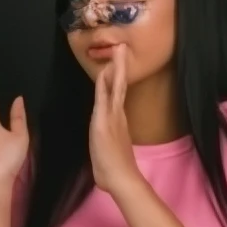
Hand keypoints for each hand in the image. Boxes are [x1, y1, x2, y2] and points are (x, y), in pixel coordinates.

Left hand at [88, 43, 142, 195]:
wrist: (121, 178)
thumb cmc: (114, 170)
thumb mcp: (109, 150)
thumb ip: (109, 141)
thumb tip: (107, 142)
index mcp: (117, 121)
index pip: (117, 95)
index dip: (116, 79)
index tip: (116, 64)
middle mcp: (117, 115)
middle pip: (119, 86)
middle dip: (120, 67)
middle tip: (121, 48)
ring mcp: (112, 117)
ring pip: (115, 88)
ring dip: (116, 69)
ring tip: (118, 51)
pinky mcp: (105, 122)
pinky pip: (105, 98)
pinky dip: (107, 83)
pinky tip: (108, 71)